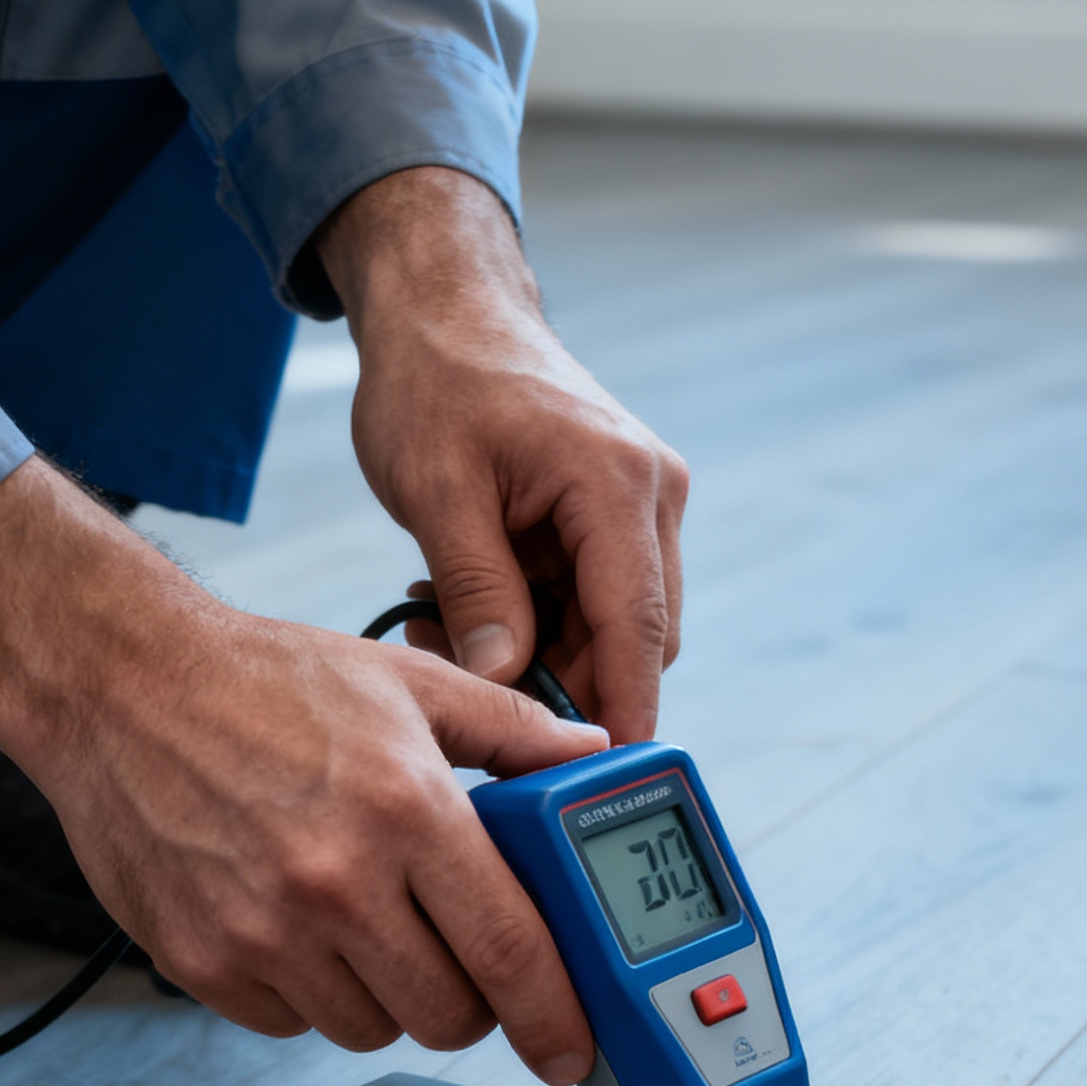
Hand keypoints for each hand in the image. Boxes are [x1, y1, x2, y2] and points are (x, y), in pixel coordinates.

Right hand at [0, 459, 607, 1079]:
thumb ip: (514, 731)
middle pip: (447, 1015)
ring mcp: (263, 930)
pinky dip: (309, 995)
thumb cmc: (262, 682)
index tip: (570, 1047)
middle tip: (456, 959)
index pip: (510, 951)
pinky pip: (291, 1024)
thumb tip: (594, 757)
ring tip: (364, 923)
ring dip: (386, 997)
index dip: (554, 1015)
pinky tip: (297, 927)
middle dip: (470, 1003)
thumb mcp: (407, 683)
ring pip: (371, 1029)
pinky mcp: (203, 961)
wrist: (116, 684)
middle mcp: (337, 880)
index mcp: (407, 810)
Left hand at [314, 167, 687, 744]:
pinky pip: (591, 600)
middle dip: (562, 681)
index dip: (622, 710)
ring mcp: (641, 506)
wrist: (446, 309)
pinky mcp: (617, 516)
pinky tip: (474, 605)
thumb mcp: (437, 490)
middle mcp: (650, 497)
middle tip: (468, 682)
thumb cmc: (436, 380)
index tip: (599, 776)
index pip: (637, 629)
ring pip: (612, 627)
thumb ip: (477, 591)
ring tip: (449, 627)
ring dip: (542, 651)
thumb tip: (504, 680)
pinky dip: (539, 621)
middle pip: (634, 639)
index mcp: (617, 484)